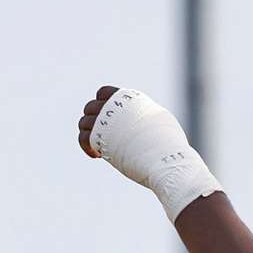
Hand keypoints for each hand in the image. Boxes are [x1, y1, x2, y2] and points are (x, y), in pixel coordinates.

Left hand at [76, 86, 221, 220]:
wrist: (166, 159)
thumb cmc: (169, 145)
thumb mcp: (160, 120)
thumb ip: (145, 116)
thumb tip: (143, 122)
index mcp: (130, 99)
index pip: (103, 93)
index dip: (101, 106)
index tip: (108, 122)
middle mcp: (115, 106)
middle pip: (91, 107)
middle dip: (93, 122)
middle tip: (102, 138)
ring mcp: (105, 121)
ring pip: (83, 122)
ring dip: (88, 134)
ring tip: (99, 148)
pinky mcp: (99, 138)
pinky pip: (82, 138)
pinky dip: (86, 147)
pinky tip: (96, 155)